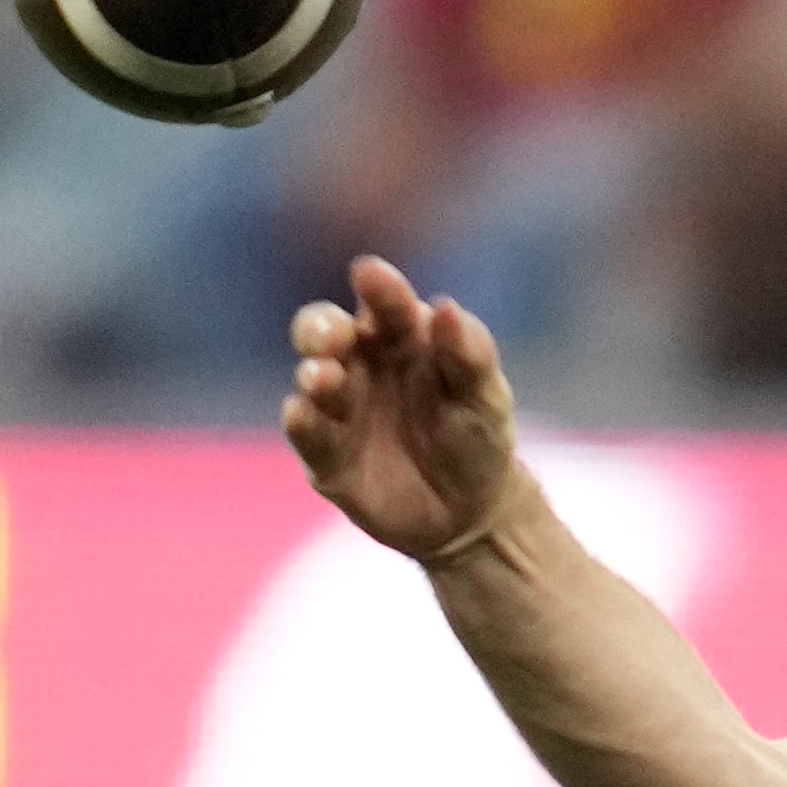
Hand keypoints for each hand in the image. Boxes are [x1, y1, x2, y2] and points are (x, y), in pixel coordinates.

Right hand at [283, 256, 530, 561]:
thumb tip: (445, 307)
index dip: (378, 288)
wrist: (469, 512)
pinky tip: (301, 413)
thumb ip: (468, 353)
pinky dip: (301, 424)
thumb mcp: (485, 397)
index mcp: (402, 337)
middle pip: (325, 330)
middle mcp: (361, 364)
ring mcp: (340, 408)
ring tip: (326, 378)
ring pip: (312, 379)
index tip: (370, 274)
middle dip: (321, 328)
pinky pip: (307, 436)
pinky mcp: (326, 456)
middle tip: (333, 336)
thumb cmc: (477, 437)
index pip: (386, 304)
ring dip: (315, 376)